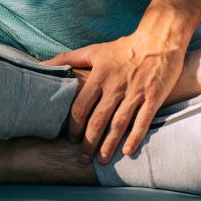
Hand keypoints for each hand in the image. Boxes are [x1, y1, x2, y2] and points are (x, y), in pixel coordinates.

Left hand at [41, 32, 187, 164]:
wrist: (159, 39)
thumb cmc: (123, 48)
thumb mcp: (93, 51)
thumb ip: (66, 59)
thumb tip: (40, 66)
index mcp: (99, 76)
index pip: (81, 107)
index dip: (74, 126)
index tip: (71, 139)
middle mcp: (116, 86)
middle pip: (98, 120)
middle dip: (89, 142)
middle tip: (82, 159)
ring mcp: (136, 92)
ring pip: (119, 124)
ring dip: (109, 145)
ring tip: (101, 161)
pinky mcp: (154, 96)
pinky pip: (143, 121)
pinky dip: (135, 137)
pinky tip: (127, 152)